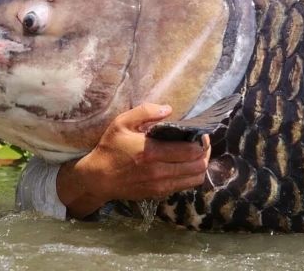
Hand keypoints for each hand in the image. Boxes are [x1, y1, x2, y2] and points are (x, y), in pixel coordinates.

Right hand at [56, 103, 210, 218]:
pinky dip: (191, 175)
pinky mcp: (159, 193)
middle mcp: (159, 171)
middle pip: (199, 165)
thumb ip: (145, 111)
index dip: (202, 141)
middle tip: (201, 142)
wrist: (97, 178)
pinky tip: (185, 164)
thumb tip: (169, 109)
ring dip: (201, 165)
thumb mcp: (122, 123)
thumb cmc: (110, 148)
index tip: (200, 133)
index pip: (191, 150)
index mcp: (152, 152)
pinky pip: (185, 186)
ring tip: (196, 154)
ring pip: (195, 178)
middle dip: (205, 152)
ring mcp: (160, 185)